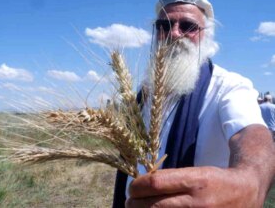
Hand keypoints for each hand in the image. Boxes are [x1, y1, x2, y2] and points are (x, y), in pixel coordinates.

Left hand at [126, 166, 262, 207]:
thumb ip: (169, 179)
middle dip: (134, 204)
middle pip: (153, 205)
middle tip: (130, 201)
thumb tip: (142, 185)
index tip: (132, 187)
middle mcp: (196, 201)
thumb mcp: (194, 172)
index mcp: (193, 180)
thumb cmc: (214, 179)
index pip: (155, 182)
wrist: (245, 192)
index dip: (137, 185)